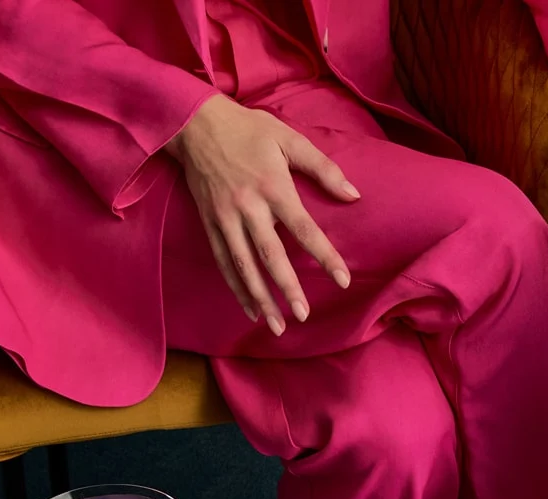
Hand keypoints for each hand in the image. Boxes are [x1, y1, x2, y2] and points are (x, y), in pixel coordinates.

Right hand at [167, 95, 356, 333]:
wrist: (194, 123)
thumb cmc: (248, 129)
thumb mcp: (288, 138)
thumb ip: (322, 168)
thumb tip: (353, 194)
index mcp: (273, 186)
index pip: (304, 228)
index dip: (324, 256)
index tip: (342, 280)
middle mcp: (248, 207)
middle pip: (270, 255)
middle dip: (287, 288)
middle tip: (303, 315)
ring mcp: (225, 218)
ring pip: (244, 266)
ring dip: (261, 298)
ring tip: (277, 325)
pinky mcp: (210, 223)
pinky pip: (224, 262)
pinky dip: (237, 288)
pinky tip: (250, 309)